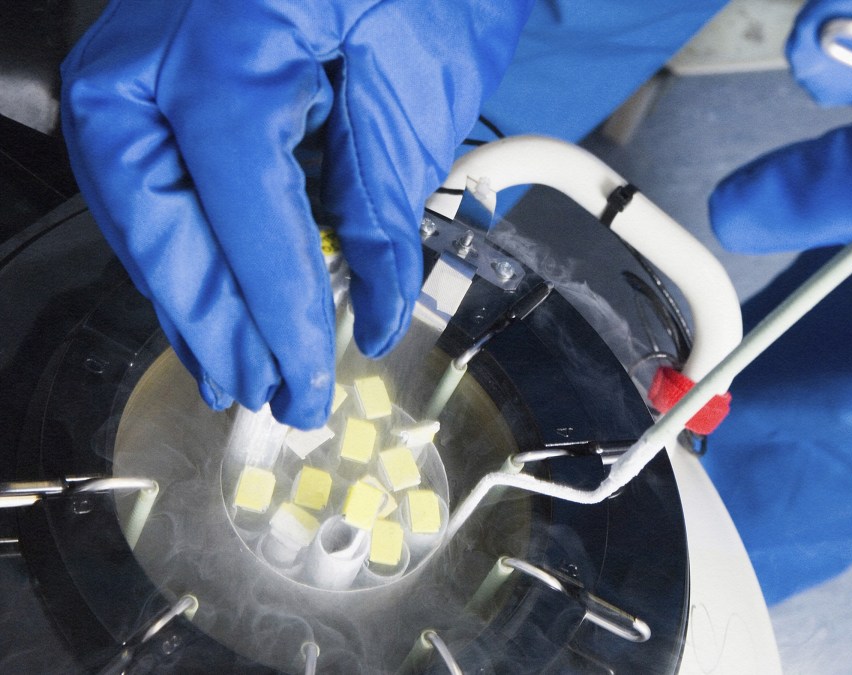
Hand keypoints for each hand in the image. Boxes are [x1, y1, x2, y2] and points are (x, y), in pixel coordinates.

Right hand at [61, 0, 529, 427]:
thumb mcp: (418, 73)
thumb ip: (384, 196)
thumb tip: (372, 306)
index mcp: (229, 40)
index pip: (240, 207)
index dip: (273, 304)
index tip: (303, 374)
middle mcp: (157, 47)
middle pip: (157, 215)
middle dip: (211, 318)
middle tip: (261, 394)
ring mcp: (139, 52)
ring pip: (137, 203)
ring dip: (187, 294)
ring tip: (234, 367)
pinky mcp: (149, 66)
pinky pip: (147, 174)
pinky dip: (184, 243)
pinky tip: (212, 295)